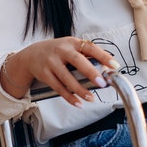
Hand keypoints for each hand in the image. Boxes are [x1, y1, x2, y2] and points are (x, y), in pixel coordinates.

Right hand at [1, 37, 119, 107]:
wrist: (31, 55)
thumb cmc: (57, 51)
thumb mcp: (71, 47)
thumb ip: (86, 56)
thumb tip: (107, 68)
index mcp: (72, 43)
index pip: (90, 47)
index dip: (103, 56)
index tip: (114, 66)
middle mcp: (61, 51)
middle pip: (77, 61)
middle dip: (91, 72)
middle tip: (102, 83)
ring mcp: (51, 62)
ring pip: (67, 77)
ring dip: (80, 89)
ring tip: (91, 98)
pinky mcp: (45, 74)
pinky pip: (58, 87)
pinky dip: (69, 97)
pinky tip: (78, 103)